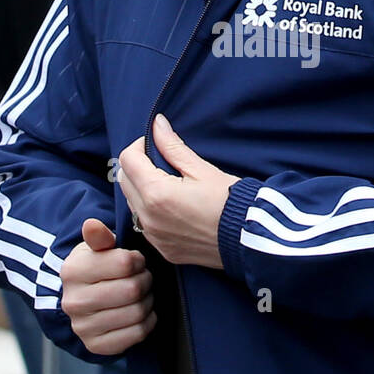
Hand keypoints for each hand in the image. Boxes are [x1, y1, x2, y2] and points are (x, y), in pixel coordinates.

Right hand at [60, 217, 155, 356]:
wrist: (83, 301)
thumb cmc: (97, 270)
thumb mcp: (97, 249)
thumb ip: (100, 237)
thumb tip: (92, 225)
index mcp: (73, 271)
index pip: (125, 263)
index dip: (138, 260)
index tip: (136, 261)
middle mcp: (74, 301)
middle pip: (133, 289)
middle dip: (145, 281)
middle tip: (143, 279)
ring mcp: (83, 327)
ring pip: (136, 312)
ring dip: (147, 301)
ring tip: (142, 294)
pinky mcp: (96, 346)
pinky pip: (137, 334)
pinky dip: (147, 322)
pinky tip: (141, 312)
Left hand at [119, 114, 239, 267]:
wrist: (249, 239)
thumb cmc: (229, 201)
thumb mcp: (201, 169)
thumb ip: (172, 146)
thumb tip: (157, 125)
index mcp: (156, 194)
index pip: (128, 160)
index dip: (139, 145)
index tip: (155, 144)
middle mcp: (148, 217)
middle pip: (125, 181)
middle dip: (138, 166)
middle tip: (162, 162)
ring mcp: (154, 236)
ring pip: (132, 203)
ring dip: (141, 188)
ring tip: (169, 184)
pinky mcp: (162, 248)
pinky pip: (144, 224)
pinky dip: (150, 210)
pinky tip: (173, 206)